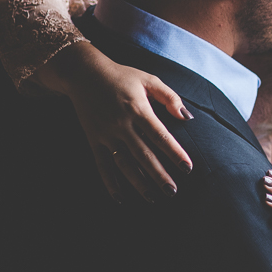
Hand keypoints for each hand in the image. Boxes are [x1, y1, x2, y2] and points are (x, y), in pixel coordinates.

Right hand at [36, 41, 193, 202]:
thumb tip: (186, 118)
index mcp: (138, 109)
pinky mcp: (93, 140)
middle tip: (172, 191)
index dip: (175, 153)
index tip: (187, 168)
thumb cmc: (122, 76)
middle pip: (144, 155)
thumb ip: (169, 97)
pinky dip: (110, 183)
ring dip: (139, 183)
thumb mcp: (149, 79)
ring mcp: (106, 134)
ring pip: (124, 164)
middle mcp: (122, 124)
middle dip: (159, 175)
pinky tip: (121, 198)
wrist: (84, 73)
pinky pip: (102, 165)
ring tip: (153, 198)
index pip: (160, 136)